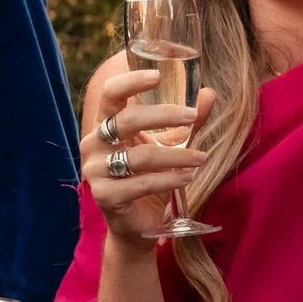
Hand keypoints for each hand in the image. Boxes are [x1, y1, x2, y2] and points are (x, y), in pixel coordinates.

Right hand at [80, 57, 216, 243]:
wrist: (138, 225)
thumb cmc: (150, 179)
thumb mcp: (169, 147)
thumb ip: (186, 122)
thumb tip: (209, 93)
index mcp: (104, 126)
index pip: (110, 95)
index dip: (131, 82)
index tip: (158, 76)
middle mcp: (94, 145)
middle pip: (126, 120)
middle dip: (164, 115)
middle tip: (193, 116)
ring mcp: (95, 171)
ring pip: (140, 156)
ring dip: (177, 155)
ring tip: (201, 158)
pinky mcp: (105, 196)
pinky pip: (141, 183)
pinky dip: (169, 179)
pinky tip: (188, 177)